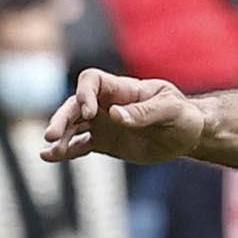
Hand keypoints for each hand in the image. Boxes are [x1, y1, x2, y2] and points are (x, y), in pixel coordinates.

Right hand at [40, 69, 205, 164]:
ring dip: (60, 137)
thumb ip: (144, 112)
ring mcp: (103, 123)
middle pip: (75, 105)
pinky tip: (49, 157)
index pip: (92, 81)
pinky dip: (65, 151)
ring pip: (73, 126)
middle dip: (62, 118)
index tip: (90, 113)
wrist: (187, 136)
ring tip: (50, 151)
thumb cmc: (183, 116)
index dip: (85, 93)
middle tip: (52, 135)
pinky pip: (80, 145)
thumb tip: (115, 115)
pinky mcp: (104, 142)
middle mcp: (107, 104)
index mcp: (123, 89)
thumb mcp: (171, 110)